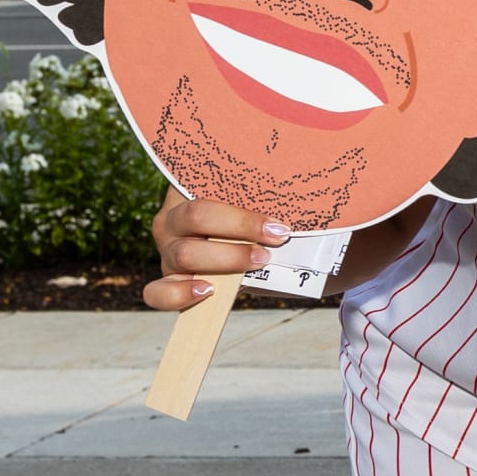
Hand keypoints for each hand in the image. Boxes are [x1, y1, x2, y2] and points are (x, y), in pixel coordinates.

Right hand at [143, 187, 292, 310]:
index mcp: (189, 186)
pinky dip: (180, 294)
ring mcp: (168, 249)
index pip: (203, 182)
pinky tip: (209, 291)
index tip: (278, 221)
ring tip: (260, 260)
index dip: (241, 199)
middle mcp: (173, 216)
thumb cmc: (261, 214)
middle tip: (278, 238)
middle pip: (197, 216)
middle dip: (241, 228)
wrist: (259, 248)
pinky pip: (158, 292)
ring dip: (228, 258)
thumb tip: (318, 182)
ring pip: (185, 253)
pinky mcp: (168, 279)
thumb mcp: (264, 197)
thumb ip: (273, 190)